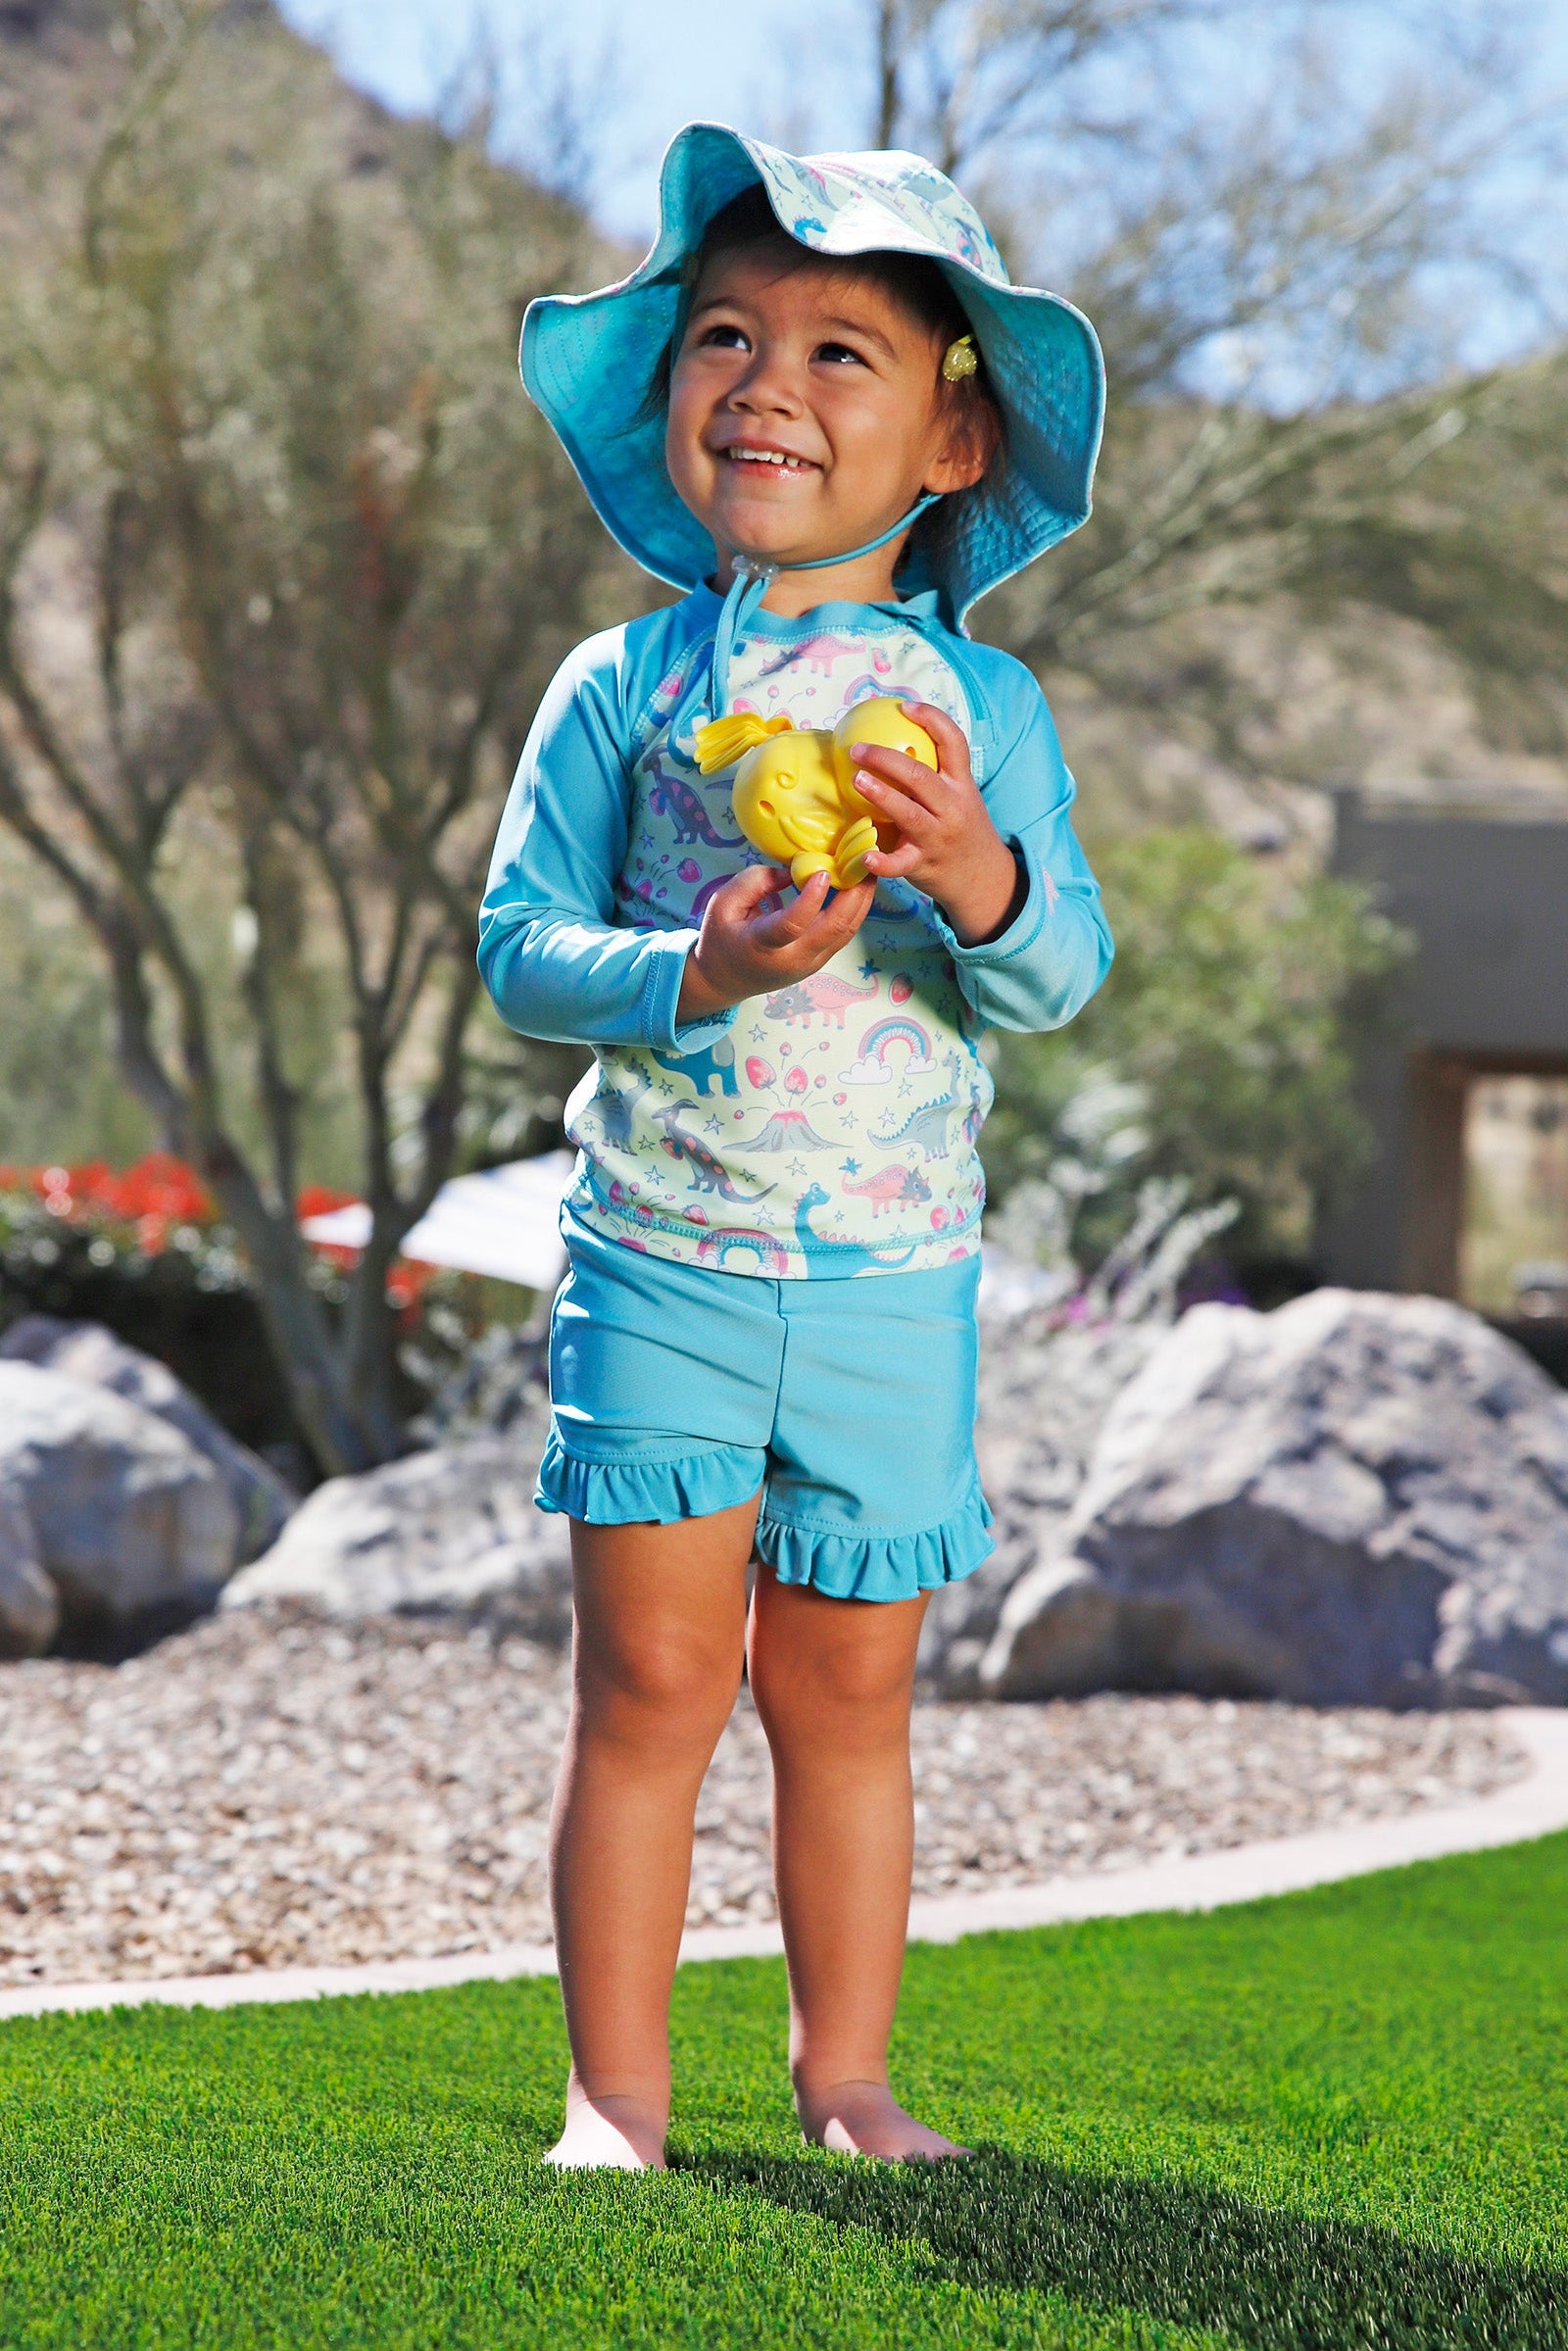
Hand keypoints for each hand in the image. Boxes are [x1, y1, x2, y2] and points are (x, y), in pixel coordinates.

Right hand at [676, 862, 874, 1022]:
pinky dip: (855, 909)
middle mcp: (791, 959)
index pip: (792, 925)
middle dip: (854, 894)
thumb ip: (755, 881)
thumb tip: (795, 870)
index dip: (811, 898)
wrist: (725, 979)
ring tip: (868, 870)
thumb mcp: (724, 902)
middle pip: (834, 929)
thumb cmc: (721, 936)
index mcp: (762, 945)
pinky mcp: (819, 961)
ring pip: (846, 932)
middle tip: (862, 862)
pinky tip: (858, 887)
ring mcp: (809, 963)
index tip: (823, 870)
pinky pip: (844, 935)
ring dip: (861, 901)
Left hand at [852, 700, 1023, 945]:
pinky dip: (882, 862)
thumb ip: (933, 776)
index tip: (905, 706)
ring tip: (856, 780)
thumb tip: (890, 743)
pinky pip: (900, 863)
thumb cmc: (960, 830)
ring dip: (881, 795)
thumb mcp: (958, 797)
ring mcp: (938, 836)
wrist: (984, 878)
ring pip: (908, 813)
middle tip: (857, 749)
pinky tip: (865, 856)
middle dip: (887, 758)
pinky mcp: (924, 864)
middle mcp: (952, 807)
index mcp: (961, 784)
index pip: (953, 742)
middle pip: (920, 776)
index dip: (931, 719)